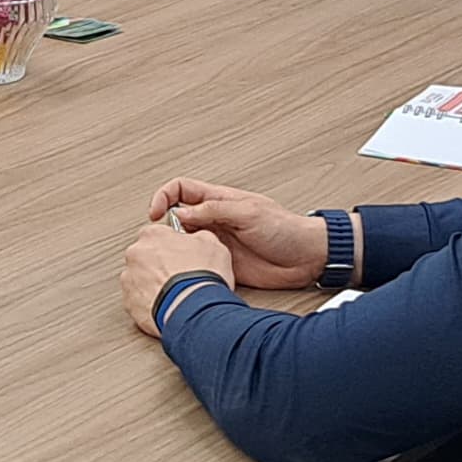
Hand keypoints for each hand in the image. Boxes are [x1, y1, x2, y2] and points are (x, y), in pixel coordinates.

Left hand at [123, 216, 238, 338]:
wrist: (195, 310)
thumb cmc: (202, 277)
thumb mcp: (213, 245)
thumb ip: (199, 237)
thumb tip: (198, 239)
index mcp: (153, 235)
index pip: (157, 233)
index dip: (172, 246)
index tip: (180, 254)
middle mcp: (135, 254)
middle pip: (145, 256)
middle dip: (159, 265)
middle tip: (178, 276)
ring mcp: (129, 279)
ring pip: (139, 278)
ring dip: (153, 284)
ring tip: (174, 294)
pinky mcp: (129, 303)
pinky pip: (138, 300)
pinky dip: (149, 303)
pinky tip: (166, 306)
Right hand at [145, 179, 329, 288]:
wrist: (306, 257)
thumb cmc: (286, 229)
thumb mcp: (249, 212)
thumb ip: (214, 210)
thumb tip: (181, 213)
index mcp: (219, 200)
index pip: (180, 190)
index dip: (163, 197)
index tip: (154, 213)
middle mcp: (214, 220)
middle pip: (176, 217)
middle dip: (163, 227)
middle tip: (164, 239)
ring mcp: (216, 242)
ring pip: (183, 242)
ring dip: (174, 249)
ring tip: (173, 256)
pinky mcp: (221, 264)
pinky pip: (197, 264)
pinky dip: (188, 267)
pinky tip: (189, 270)